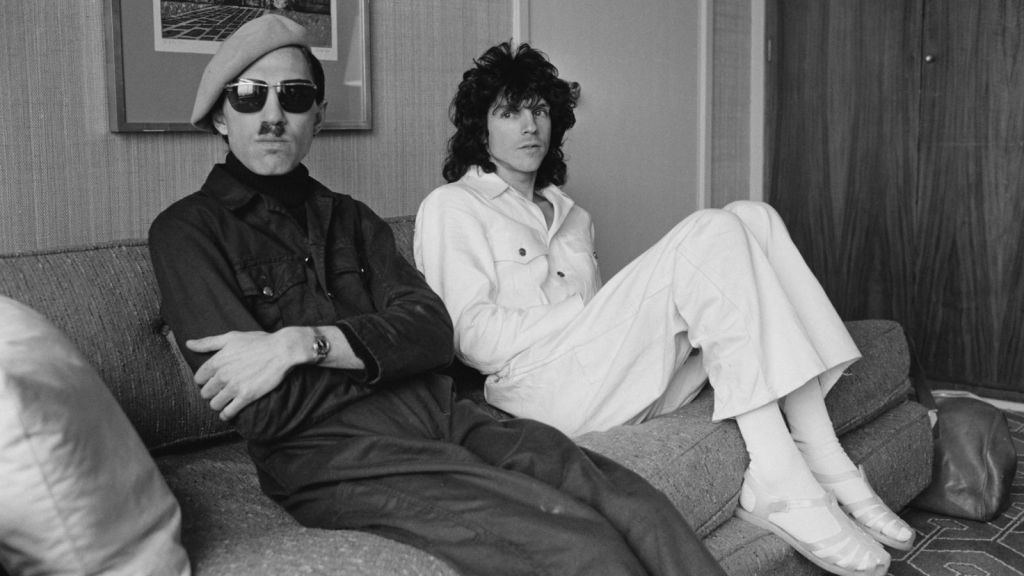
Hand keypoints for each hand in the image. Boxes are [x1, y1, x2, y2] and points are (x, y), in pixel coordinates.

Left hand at [187, 329, 304, 420]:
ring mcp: (234, 387)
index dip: (205, 380)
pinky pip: (228, 412)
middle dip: (211, 393)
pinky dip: (226, 415)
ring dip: (218, 404)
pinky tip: (228, 413)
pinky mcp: (246, 397)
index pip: (199, 378)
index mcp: (217, 361)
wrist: (282, 350)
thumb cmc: (259, 341)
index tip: (212, 380)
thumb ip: (208, 342)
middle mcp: (222, 375)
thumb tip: (188, 343)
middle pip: (205, 393)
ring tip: (224, 402)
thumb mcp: (231, 337)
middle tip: (220, 391)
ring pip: (214, 404)